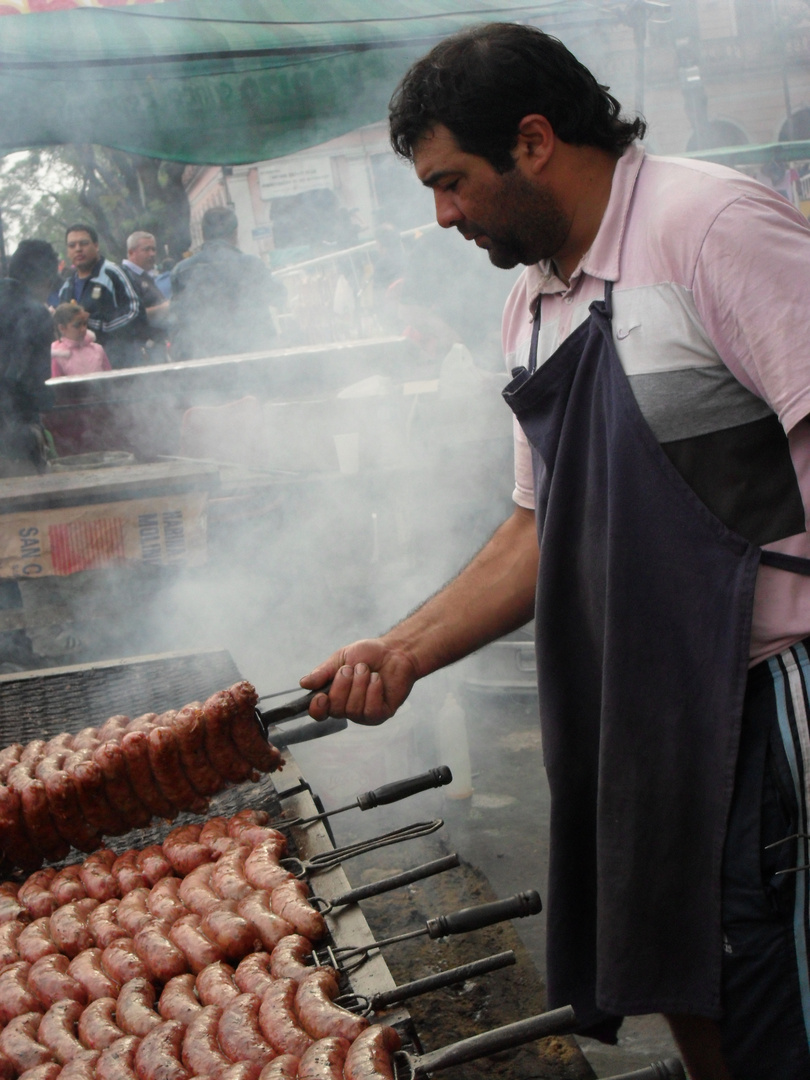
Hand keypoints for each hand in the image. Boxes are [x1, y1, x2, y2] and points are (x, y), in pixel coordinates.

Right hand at [300, 638, 419, 725]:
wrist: (394, 651)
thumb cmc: (368, 655)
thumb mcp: (342, 658)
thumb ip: (323, 672)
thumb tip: (304, 683)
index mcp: (334, 696)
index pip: (319, 712)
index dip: (317, 708)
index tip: (321, 696)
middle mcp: (347, 708)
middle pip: (336, 710)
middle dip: (343, 685)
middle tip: (353, 668)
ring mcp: (364, 714)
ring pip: (354, 709)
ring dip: (360, 684)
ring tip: (367, 670)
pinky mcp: (380, 714)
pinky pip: (371, 710)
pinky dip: (373, 690)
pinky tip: (378, 679)